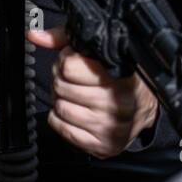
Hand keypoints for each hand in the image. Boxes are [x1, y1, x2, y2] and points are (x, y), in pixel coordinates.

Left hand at [27, 25, 158, 157]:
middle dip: (62, 78)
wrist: (146, 109)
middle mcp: (116, 104)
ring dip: (62, 98)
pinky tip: (75, 110)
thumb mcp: (102, 52)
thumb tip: (35, 36)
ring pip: (60, 107)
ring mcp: (108, 127)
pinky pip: (62, 128)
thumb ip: (67, 39)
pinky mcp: (101, 145)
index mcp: (119, 76)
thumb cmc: (124, 76)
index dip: (67, 59)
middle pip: (62, 86)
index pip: (70, 66)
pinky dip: (61, 118)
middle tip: (73, 77)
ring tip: (74, 94)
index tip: (74, 59)